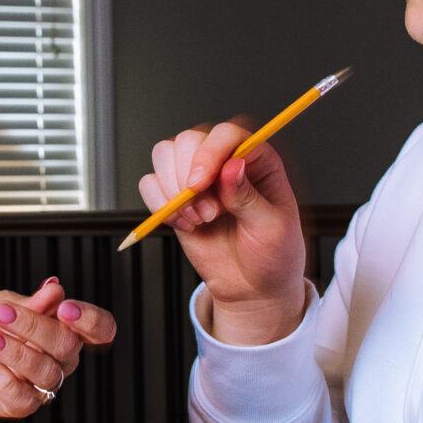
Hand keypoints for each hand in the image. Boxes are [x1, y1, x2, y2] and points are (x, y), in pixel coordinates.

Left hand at [0, 278, 115, 419]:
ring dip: (15, 352)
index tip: (64, 308)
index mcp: (64, 329)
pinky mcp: (22, 405)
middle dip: (34, 326)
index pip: (100, 329)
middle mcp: (61, 359)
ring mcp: (43, 384)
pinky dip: (2, 378)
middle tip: (1, 313)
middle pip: (68, 345)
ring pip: (47, 372)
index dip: (91, 320)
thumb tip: (54, 288)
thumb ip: (28, 302)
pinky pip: (24, 397)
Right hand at [141, 121, 308, 345]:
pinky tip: (184, 224)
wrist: (254, 288)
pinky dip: (158, 205)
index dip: (209, 153)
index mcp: (258, 159)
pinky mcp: (175, 197)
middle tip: (208, 213)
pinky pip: (149, 184)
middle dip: (188, 177)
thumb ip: (249, 197)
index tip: (199, 183)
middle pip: (189, 139)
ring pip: (165, 154)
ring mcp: (197, 177)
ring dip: (172, 190)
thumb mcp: (273, 228)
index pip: (227, 135)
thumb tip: (231, 167)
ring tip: (198, 219)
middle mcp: (225, 161)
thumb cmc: (273, 255)